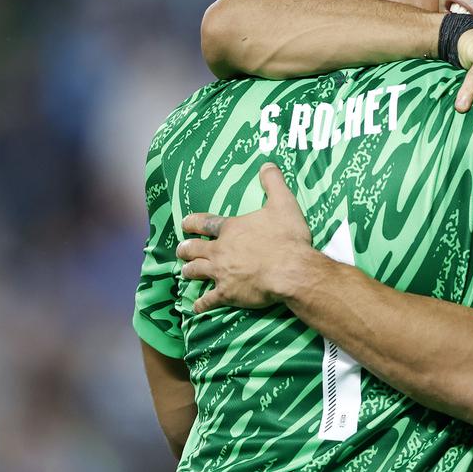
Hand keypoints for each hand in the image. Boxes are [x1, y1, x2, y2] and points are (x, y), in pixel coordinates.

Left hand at [179, 163, 322, 312]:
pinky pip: (208, 301)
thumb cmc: (287, 237)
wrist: (290, 270)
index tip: (185, 223)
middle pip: (194, 249)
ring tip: (185, 272)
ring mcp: (221, 273)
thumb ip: (273, 182)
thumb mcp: (283, 203)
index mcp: (231, 229)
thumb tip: (267, 164)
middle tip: (181, 250)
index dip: (193, 222)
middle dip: (186, 249)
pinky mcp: (227, 294)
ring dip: (189, 272)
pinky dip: (200, 304)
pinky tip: (196, 307)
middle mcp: (220, 250)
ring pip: (195, 272)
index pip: (205, 223)